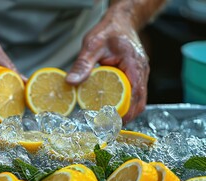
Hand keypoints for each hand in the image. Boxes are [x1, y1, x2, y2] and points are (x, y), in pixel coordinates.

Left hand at [65, 9, 149, 123]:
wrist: (122, 22)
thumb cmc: (109, 31)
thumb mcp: (92, 45)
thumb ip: (83, 64)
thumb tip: (70, 82)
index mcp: (133, 64)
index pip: (135, 93)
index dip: (127, 110)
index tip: (114, 122)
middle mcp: (141, 70)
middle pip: (140, 100)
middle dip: (127, 116)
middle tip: (109, 127)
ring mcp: (140, 73)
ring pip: (139, 99)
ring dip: (127, 111)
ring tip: (110, 122)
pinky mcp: (136, 75)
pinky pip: (134, 94)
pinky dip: (125, 103)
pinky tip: (112, 109)